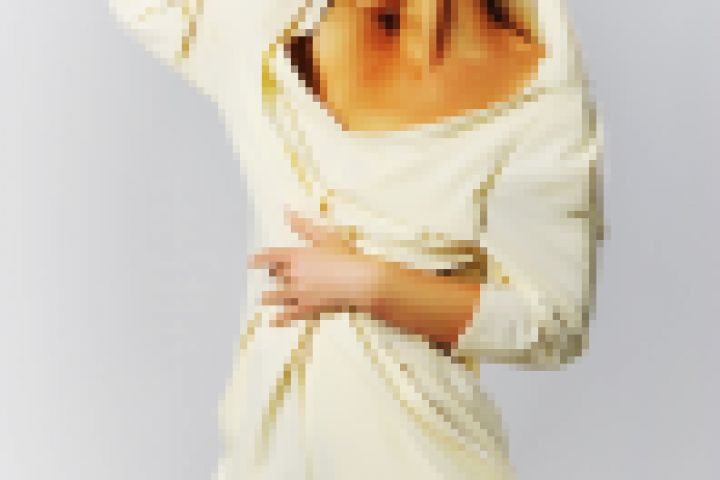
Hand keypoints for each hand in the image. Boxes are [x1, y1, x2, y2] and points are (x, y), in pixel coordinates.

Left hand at [249, 210, 383, 325]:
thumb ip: (304, 225)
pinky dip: (279, 318)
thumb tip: (287, 212)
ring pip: (276, 295)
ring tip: (263, 298)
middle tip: (273, 274)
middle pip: (276, 275)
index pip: (270, 256)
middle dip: (274, 274)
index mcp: (296, 255)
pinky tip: (273, 320)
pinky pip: (288, 315)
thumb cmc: (347, 256)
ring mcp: (298, 294)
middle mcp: (293, 275)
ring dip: (269, 296)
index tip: (251, 261)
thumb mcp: (326, 235)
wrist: (363, 283)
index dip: (259, 259)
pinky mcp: (307, 310)